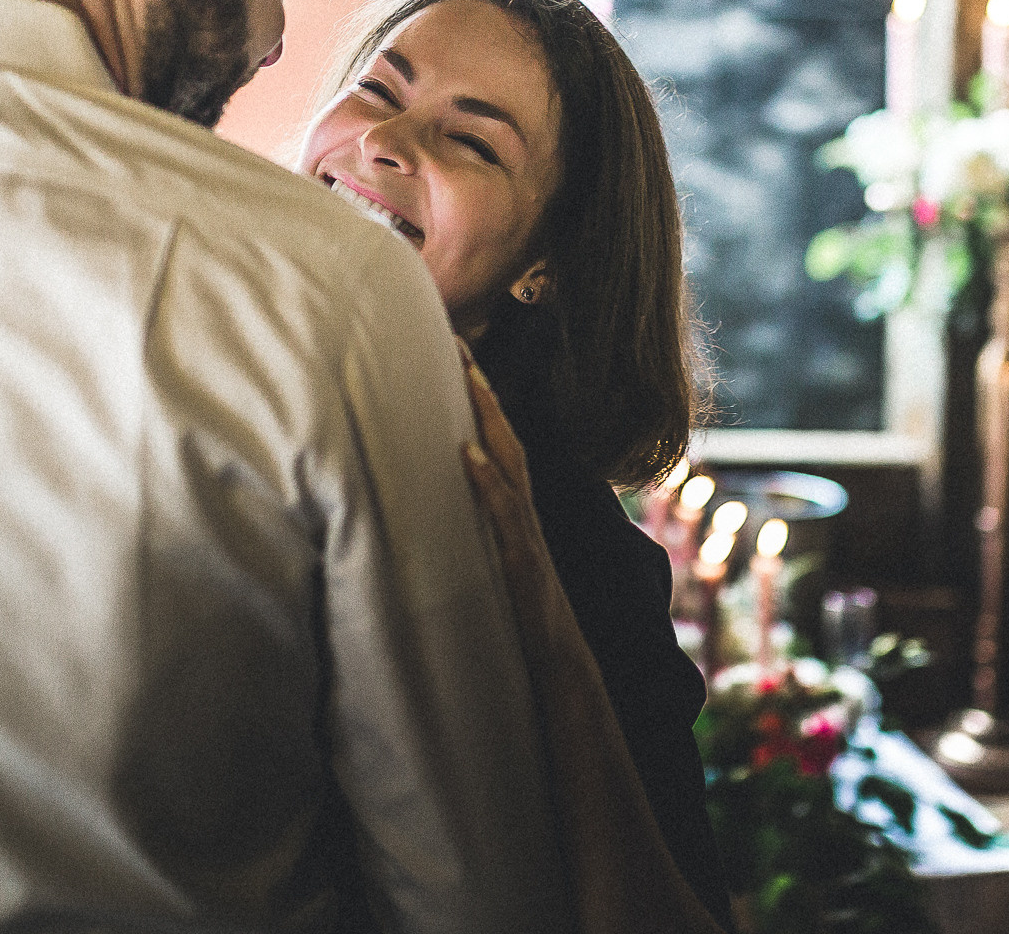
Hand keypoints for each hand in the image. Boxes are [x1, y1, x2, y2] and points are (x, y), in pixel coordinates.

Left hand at [456, 344, 729, 933]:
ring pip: (518, 508)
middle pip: (517, 486)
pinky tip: (469, 458)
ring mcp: (552, 619)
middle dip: (489, 412)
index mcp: (540, 610)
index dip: (491, 444)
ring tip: (461, 367)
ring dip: (489, 432)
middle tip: (458, 339)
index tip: (463, 384)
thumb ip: (502, 666)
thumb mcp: (522, 708)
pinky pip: (514, 563)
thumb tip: (467, 638)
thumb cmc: (567, 790)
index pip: (511, 510)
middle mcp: (551, 601)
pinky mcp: (546, 646)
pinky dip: (494, 505)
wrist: (615, 849)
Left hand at [457, 342, 557, 624]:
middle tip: (457, 342)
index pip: (499, 444)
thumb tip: (449, 504)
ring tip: (468, 377)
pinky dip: (489, 484)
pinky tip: (469, 456)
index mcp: (516, 511)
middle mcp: (524, 513)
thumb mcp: (494, 565)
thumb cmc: (522, 618)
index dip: (481, 402)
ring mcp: (526, 535)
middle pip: (506, 438)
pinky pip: (506, 516)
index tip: (457, 357)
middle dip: (482, 390)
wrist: (558, 665)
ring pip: (511, 464)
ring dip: (489, 419)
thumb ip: (479, 534)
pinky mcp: (521, 563)